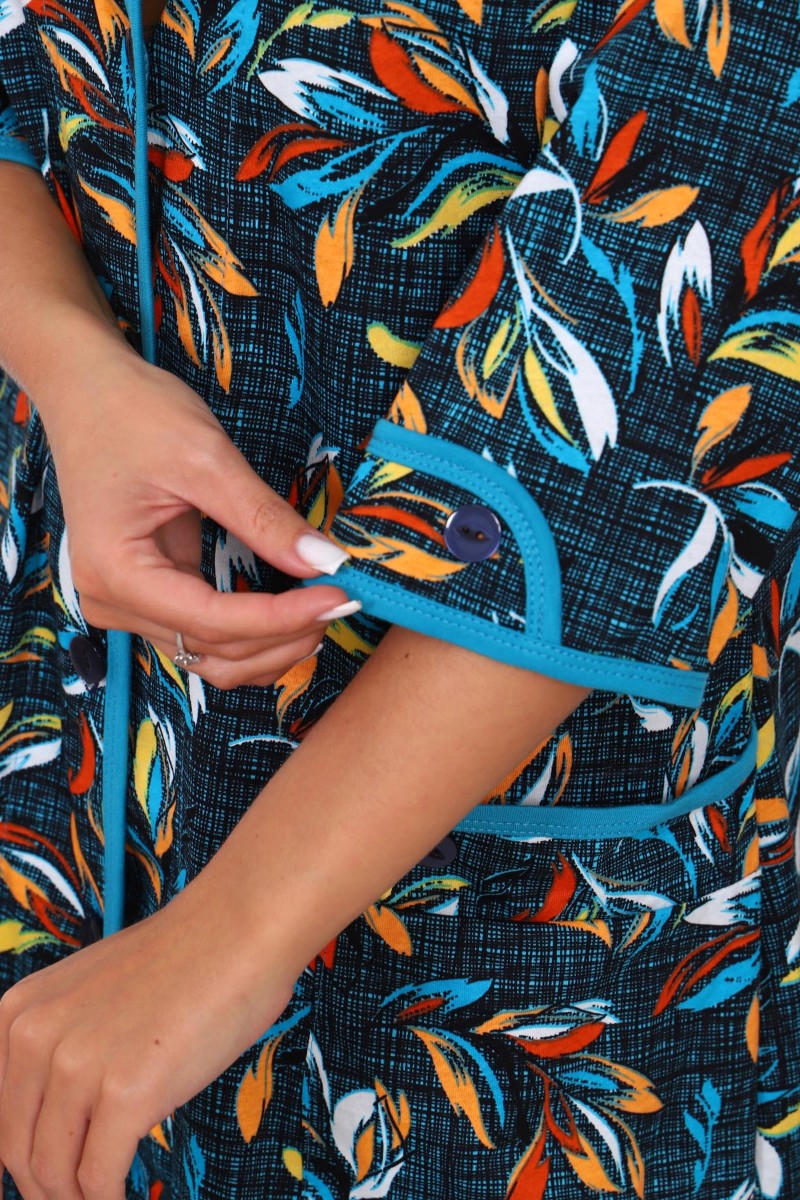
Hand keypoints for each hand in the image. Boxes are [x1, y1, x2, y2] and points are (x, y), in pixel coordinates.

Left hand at [0, 884, 297, 1197]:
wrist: (237, 927)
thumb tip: (57, 1118)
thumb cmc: (183, 959)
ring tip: (106, 1199)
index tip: (43, 1183)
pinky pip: (100, 1178)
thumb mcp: (92, 993)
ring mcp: (78, 1065)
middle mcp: (35, 1038)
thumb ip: (64, 1043)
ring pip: (54, 1175)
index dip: (19, 1162)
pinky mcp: (126, 1092)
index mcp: (20, 1012)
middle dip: (48, 1189)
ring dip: (79, 1199)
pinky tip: (128, 1197)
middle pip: (19, 1151)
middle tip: (82, 1196)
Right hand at [39, 333, 354, 687]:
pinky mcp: (144, 595)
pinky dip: (249, 635)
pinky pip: (201, 636)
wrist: (87, 390)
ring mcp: (124, 603)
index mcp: (115, 571)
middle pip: (213, 650)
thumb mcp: (207, 459)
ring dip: (270, 647)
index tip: (339, 596)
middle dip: (284, 635)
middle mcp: (110, 601)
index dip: (283, 618)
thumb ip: (266, 518)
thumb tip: (327, 562)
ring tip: (321, 610)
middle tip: (342, 600)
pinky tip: (290, 613)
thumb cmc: (133, 412)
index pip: (212, 621)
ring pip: (209, 657)